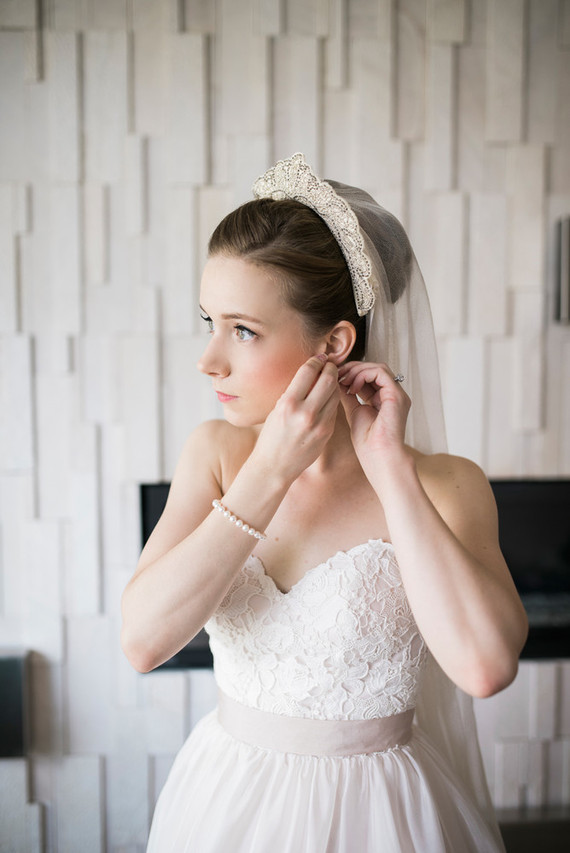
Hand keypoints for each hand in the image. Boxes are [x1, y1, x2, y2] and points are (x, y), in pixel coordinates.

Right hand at [252, 355, 339, 482]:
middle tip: (329, 364)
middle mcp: (305, 413)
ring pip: (335, 394)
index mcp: (288, 404)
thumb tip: (310, 373)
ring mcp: (319, 424)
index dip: (315, 361)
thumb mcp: (276, 409)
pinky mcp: (327, 433)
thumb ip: (294, 392)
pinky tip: (328, 397)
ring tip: (331, 378)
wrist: (274, 467)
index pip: (308, 372)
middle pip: (328, 379)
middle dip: (331, 368)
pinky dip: (332, 400)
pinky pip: (334, 409)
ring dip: (335, 383)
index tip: (318, 358)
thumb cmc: (271, 437)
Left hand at [337, 361, 410, 464]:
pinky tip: (352, 387)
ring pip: (377, 368)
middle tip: (337, 375)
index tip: (335, 377)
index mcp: (384, 400)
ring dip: (357, 370)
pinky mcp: (396, 395)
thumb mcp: (353, 412)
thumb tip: (337, 381)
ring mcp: (397, 395)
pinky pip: (380, 373)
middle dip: (353, 369)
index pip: (369, 377)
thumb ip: (348, 396)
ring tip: (343, 381)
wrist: (378, 457)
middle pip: (374, 369)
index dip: (351, 374)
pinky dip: (363, 375)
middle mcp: (393, 395)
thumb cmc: (367, 443)